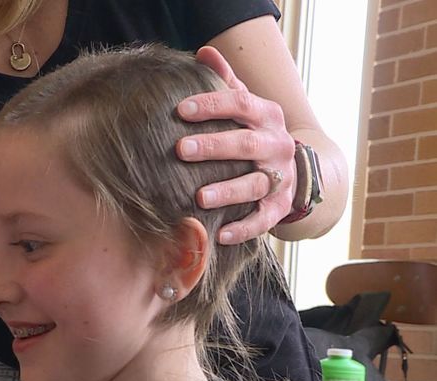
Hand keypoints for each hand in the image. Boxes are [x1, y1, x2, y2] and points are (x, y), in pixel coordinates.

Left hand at [176, 46, 295, 244]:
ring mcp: (280, 177)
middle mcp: (277, 145)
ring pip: (256, 184)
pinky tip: (220, 235)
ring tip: (199, 197)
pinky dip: (244, 229)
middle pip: (247, 145)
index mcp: (267, 116)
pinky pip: (263, 219)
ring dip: (227, 191)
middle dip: (214, 146)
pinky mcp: (279, 207)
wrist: (294, 169)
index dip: (212, 105)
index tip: (180, 110)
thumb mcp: (246, 105)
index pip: (241, 104)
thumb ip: (226, 81)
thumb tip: (204, 52)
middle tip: (180, 149)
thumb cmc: (254, 133)